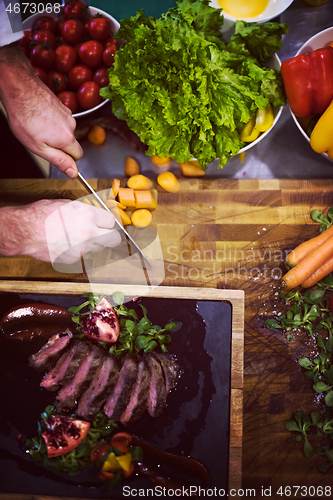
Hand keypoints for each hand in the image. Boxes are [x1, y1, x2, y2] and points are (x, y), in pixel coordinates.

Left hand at [0, 43, 82, 177]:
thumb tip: (74, 172)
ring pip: (64, 130)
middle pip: (70, 142)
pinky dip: (51, 120)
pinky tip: (39, 116)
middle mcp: (71, 125)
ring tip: (37, 125)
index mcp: (67, 139)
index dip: (67, 158)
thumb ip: (59, 161)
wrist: (20, 89)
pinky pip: (60, 119)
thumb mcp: (39, 148)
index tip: (55, 155)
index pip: (78, 156)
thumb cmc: (25, 118)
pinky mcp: (62, 105)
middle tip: (40, 139)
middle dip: (58, 144)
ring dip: (54, 131)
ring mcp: (67, 113)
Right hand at [0, 200, 120, 262]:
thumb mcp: (67, 204)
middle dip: (111, 236)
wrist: (26, 232)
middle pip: (114, 239)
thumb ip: (85, 211)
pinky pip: (82, 255)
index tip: (104, 222)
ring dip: (93, 243)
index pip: (111, 221)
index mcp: (88, 216)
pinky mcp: (74, 259)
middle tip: (105, 234)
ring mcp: (82, 248)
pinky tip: (66, 243)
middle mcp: (89, 233)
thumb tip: (94, 215)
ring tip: (77, 236)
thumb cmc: (42, 215)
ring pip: (98, 248)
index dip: (107, 221)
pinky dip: (77, 250)